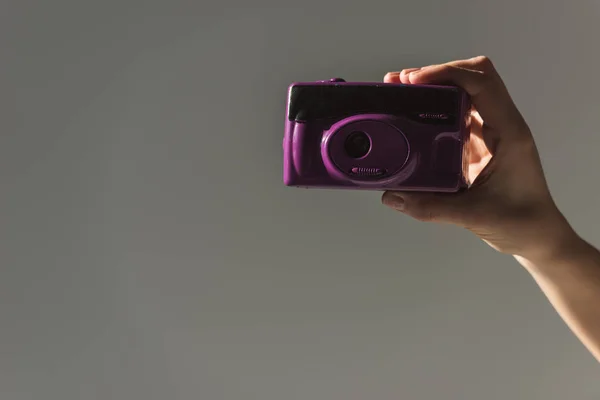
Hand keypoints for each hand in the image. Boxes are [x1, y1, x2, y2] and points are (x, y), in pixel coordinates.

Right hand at [381, 56, 575, 259]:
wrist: (538, 236)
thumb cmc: (521, 223)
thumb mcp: (473, 216)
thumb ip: (431, 207)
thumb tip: (393, 196)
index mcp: (509, 133)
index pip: (482, 84)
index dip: (446, 73)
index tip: (414, 81)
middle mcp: (502, 125)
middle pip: (474, 76)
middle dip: (437, 73)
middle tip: (403, 82)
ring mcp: (492, 132)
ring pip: (465, 91)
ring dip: (435, 87)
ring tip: (402, 92)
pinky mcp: (481, 143)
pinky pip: (458, 114)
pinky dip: (435, 108)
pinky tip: (414, 116)